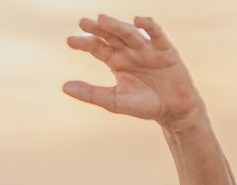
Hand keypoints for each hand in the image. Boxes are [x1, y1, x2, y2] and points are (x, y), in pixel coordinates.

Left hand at [63, 14, 202, 126]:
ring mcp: (147, 49)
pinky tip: (138, 20)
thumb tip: (64, 87)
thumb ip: (91, 93)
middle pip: (111, 36)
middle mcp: (129, 51)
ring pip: (130, 34)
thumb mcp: (114, 101)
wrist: (172, 111)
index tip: (70, 41)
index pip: (97, 47)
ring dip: (117, 26)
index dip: (85, 43)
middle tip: (84, 22)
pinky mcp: (165, 50)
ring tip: (103, 20)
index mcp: (116, 61)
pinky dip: (149, 26)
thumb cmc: (143, 106)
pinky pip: (156, 34)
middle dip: (99, 29)